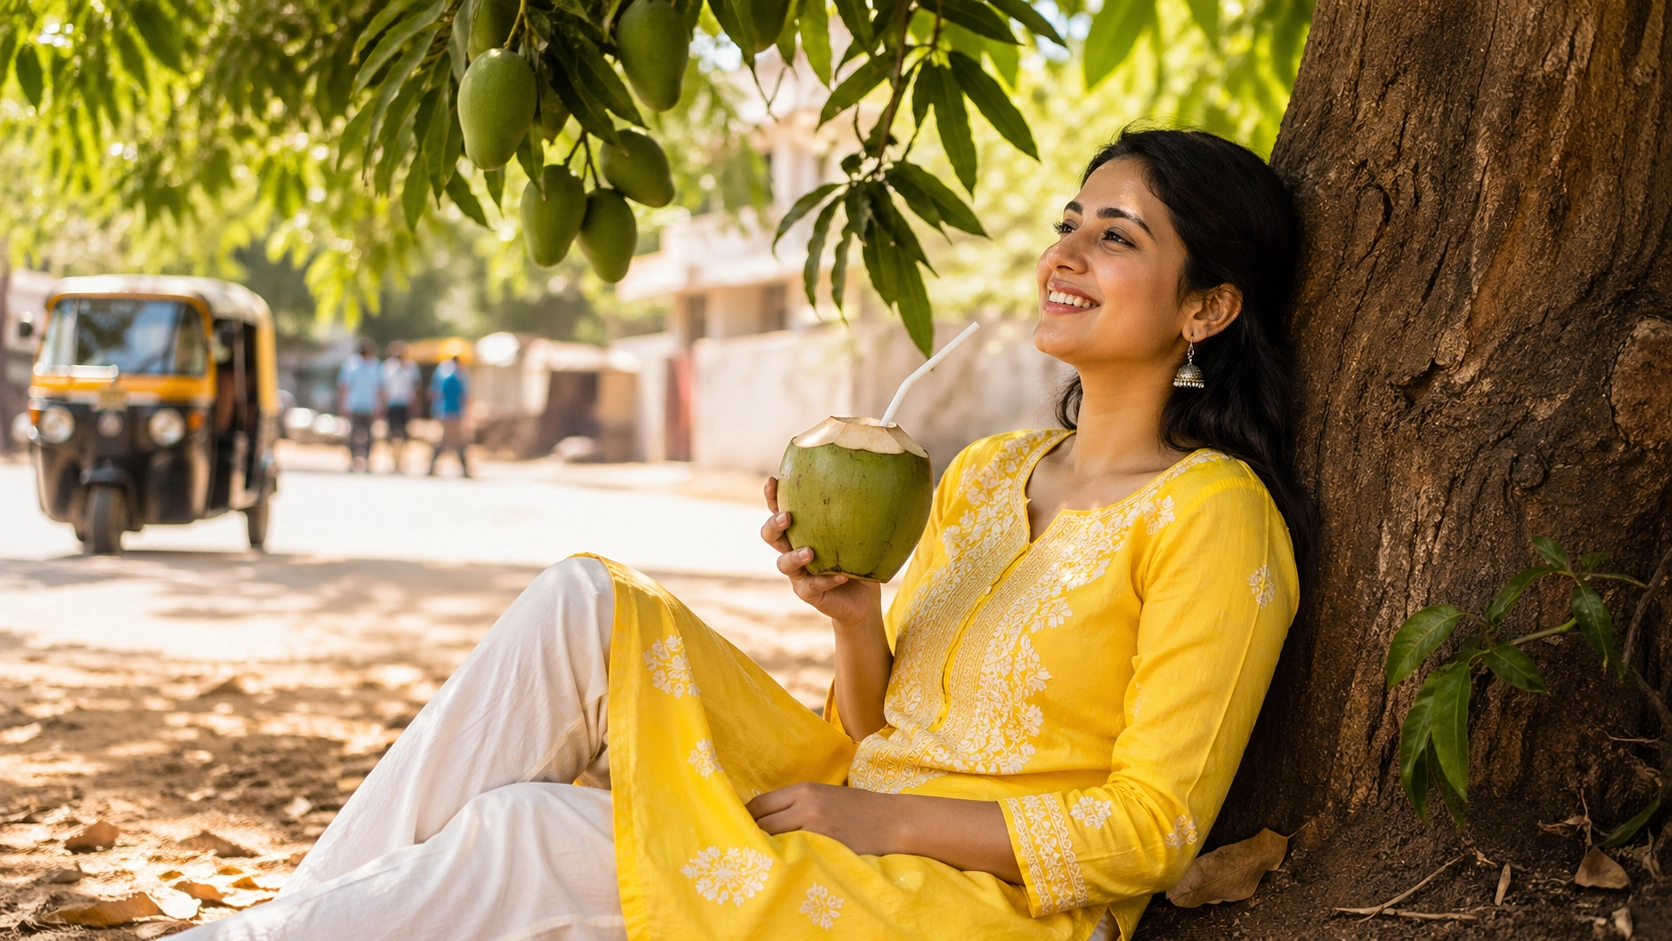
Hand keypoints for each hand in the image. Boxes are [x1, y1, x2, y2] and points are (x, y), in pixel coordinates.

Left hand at [748, 784, 1023, 882]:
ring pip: (772, 843)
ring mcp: (815, 829)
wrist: (895, 821)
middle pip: (759, 824)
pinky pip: (794, 857)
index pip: (757, 805)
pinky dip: (784, 863)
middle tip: (739, 854)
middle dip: (747, 839)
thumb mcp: (825, 797)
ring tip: (754, 865)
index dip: (744, 820)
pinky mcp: (826, 848)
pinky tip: (781, 871)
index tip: (737, 833)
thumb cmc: (859, 810)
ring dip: (763, 853)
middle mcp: (805, 805)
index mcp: (803, 790)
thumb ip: (796, 804)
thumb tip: (761, 819)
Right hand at [762, 477, 880, 627]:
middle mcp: (793, 551)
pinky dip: (826, 580)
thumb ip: (857, 514)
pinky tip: (842, 576)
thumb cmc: (859, 559)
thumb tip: (874, 482)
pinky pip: (812, 587)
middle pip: (770, 536)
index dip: (772, 497)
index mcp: (801, 532)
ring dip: (795, 556)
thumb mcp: (858, 534)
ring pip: (784, 564)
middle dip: (774, 525)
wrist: (863, 597)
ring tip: (810, 552)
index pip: (779, 511)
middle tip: (787, 517)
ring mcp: (798, 574)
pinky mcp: (808, 593)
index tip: (774, 481)